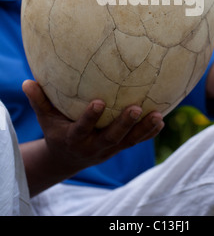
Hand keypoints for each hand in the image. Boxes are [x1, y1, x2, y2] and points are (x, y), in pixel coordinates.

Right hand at [22, 79, 163, 172]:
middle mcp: (94, 145)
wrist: (69, 157)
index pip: (83, 128)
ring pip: (129, 140)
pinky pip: (137, 141)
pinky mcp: (120, 147)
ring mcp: (110, 148)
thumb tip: (28, 81)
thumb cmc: (57, 130)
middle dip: (124, 124)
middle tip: (136, 108)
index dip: (90, 117)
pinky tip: (161, 121)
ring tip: (157, 115)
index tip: (99, 102)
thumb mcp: (45, 119)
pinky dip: (149, 133)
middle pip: (111, 136)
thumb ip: (39, 101)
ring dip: (143, 129)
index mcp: (75, 138)